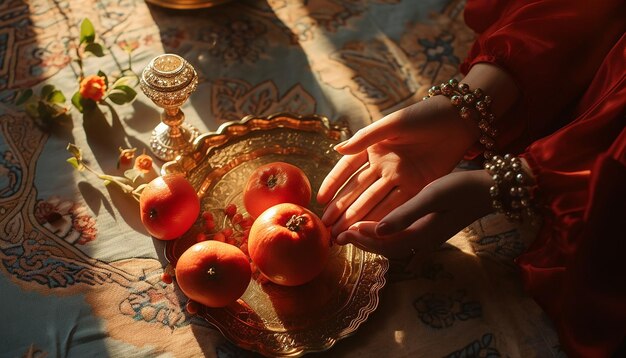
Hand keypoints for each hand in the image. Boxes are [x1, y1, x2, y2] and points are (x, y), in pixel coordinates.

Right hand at [317, 95, 479, 236]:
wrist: (458, 120)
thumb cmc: (422, 115)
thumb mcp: (392, 123)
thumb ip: (365, 138)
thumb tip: (336, 149)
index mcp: (373, 148)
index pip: (347, 169)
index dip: (333, 184)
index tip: (320, 200)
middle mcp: (383, 165)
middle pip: (357, 190)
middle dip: (341, 209)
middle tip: (326, 226)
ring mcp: (399, 178)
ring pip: (373, 201)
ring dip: (358, 217)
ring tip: (341, 233)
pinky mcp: (417, 187)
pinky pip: (396, 205)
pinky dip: (382, 217)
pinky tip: (369, 230)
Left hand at [334, 170, 492, 259]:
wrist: (490, 190)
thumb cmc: (461, 189)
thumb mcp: (432, 196)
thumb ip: (405, 215)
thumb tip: (377, 230)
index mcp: (421, 235)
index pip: (384, 243)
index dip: (363, 238)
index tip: (344, 231)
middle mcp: (422, 240)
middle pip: (386, 249)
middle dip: (362, 243)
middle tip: (339, 236)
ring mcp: (427, 236)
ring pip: (393, 245)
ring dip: (371, 240)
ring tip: (351, 232)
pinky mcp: (430, 228)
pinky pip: (402, 238)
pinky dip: (385, 235)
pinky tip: (376, 227)